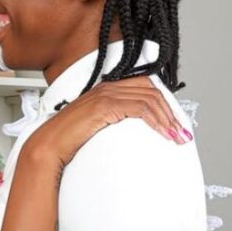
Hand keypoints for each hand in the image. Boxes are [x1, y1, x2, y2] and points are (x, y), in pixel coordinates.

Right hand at [26, 76, 189, 170]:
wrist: (50, 144)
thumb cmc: (69, 137)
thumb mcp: (96, 124)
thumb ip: (113, 119)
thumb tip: (133, 128)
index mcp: (106, 88)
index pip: (145, 86)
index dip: (164, 103)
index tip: (174, 122)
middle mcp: (107, 87)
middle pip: (151, 90)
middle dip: (171, 111)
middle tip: (181, 131)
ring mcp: (106, 95)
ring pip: (149, 99)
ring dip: (168, 119)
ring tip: (176, 136)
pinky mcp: (105, 106)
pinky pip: (140, 109)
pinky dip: (156, 121)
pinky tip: (163, 133)